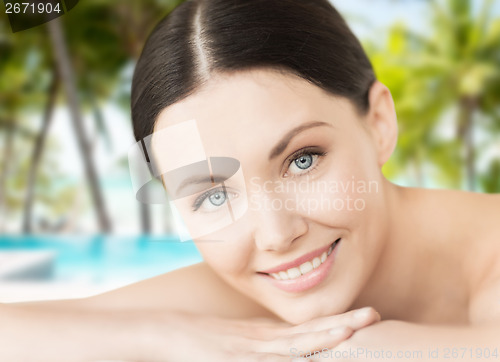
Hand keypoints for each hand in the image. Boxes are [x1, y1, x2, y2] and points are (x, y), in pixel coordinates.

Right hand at [142, 307, 380, 360]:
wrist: (168, 332)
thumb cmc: (201, 341)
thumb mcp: (237, 344)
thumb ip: (262, 348)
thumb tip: (288, 352)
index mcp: (266, 336)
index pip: (308, 331)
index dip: (337, 325)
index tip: (363, 320)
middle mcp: (264, 340)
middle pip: (310, 331)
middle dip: (343, 323)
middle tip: (374, 313)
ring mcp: (252, 348)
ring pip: (295, 343)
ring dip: (325, 335)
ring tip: (353, 327)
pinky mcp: (238, 357)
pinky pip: (271, 359)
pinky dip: (294, 357)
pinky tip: (312, 354)